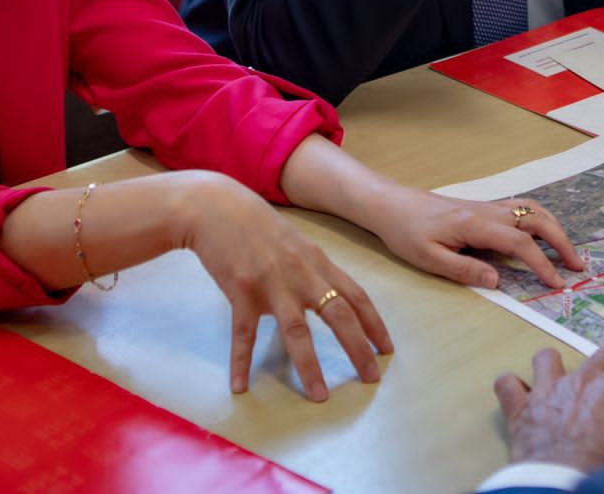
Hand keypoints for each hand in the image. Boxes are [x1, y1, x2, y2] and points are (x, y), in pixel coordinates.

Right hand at [174, 173, 394, 401]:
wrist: (217, 208)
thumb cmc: (257, 226)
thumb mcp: (295, 243)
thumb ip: (313, 269)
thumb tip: (332, 295)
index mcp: (317, 262)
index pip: (355, 295)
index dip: (374, 323)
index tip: (387, 348)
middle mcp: (300, 273)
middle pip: (337, 313)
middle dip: (358, 347)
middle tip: (371, 377)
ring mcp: (271, 283)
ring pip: (296, 330)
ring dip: (309, 365)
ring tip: (319, 395)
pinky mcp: (241, 291)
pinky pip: (243, 334)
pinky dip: (241, 361)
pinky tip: (240, 385)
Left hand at [364, 187, 586, 289]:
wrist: (393, 205)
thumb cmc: (407, 233)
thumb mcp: (429, 258)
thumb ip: (464, 270)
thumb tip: (498, 281)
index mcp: (476, 225)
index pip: (520, 243)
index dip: (542, 264)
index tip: (557, 284)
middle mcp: (488, 211)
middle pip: (536, 220)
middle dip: (562, 242)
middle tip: (577, 267)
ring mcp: (488, 206)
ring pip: (533, 210)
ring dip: (555, 228)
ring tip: (568, 253)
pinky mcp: (485, 208)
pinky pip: (522, 208)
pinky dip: (541, 220)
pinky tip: (544, 234)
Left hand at [494, 348, 603, 468]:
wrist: (573, 482)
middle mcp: (587, 377)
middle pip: (598, 357)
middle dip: (602, 368)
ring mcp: (551, 389)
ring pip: (548, 358)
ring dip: (552, 367)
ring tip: (558, 382)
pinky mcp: (522, 407)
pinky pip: (507, 384)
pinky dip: (511, 387)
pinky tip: (516, 394)